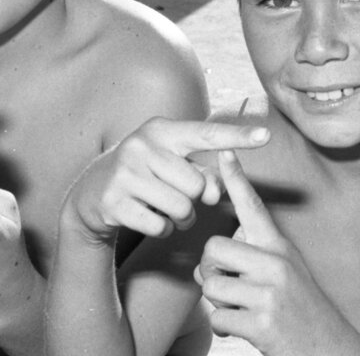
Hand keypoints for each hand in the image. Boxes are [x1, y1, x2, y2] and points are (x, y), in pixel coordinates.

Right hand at [64, 118, 270, 243]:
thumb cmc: (146, 174)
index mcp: (163, 130)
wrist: (93, 191)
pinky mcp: (113, 200)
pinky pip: (159, 226)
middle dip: (193, 199)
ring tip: (163, 208)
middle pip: (197, 185)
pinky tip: (147, 217)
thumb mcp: (172, 163)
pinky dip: (160, 229)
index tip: (267, 136)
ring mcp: (125, 172)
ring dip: (179, 218)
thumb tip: (218, 193)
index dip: (238, 136)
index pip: (207, 133)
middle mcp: (142, 145)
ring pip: (180, 208)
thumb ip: (203, 173)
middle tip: (175, 195)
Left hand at [196, 151, 359, 355]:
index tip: (223, 151)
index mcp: (280, 247)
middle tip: (232, 288)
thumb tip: (213, 255)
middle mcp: (276, 263)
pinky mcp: (262, 322)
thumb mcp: (286, 272)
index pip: (254, 207)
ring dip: (220, 304)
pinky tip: (248, 330)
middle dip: (212, 271)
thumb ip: (255, 256)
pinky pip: (218, 317)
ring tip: (245, 310)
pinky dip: (226, 327)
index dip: (237, 178)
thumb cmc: (302, 310)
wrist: (331, 349)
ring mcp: (270, 292)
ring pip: (211, 285)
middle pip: (214, 249)